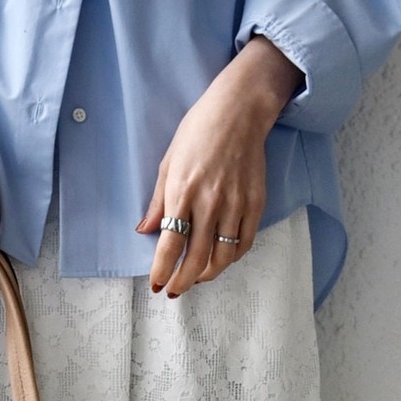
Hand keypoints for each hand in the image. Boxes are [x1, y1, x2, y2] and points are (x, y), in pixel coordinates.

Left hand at [136, 36, 304, 297]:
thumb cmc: (198, 132)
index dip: (162, 270)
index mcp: (183, 192)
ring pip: (223, 257)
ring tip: (197, 277)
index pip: (170, 244)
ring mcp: (235, 204)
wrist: (240, 109)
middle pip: (196, 258)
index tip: (157, 285)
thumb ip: (158, 202)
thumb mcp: (168, 163)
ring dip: (208, 274)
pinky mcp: (255, 202)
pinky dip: (232, 258)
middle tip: (175, 291)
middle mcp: (209, 202)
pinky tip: (221, 260)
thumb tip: (145, 231)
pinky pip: (244, 242)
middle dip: (183, 281)